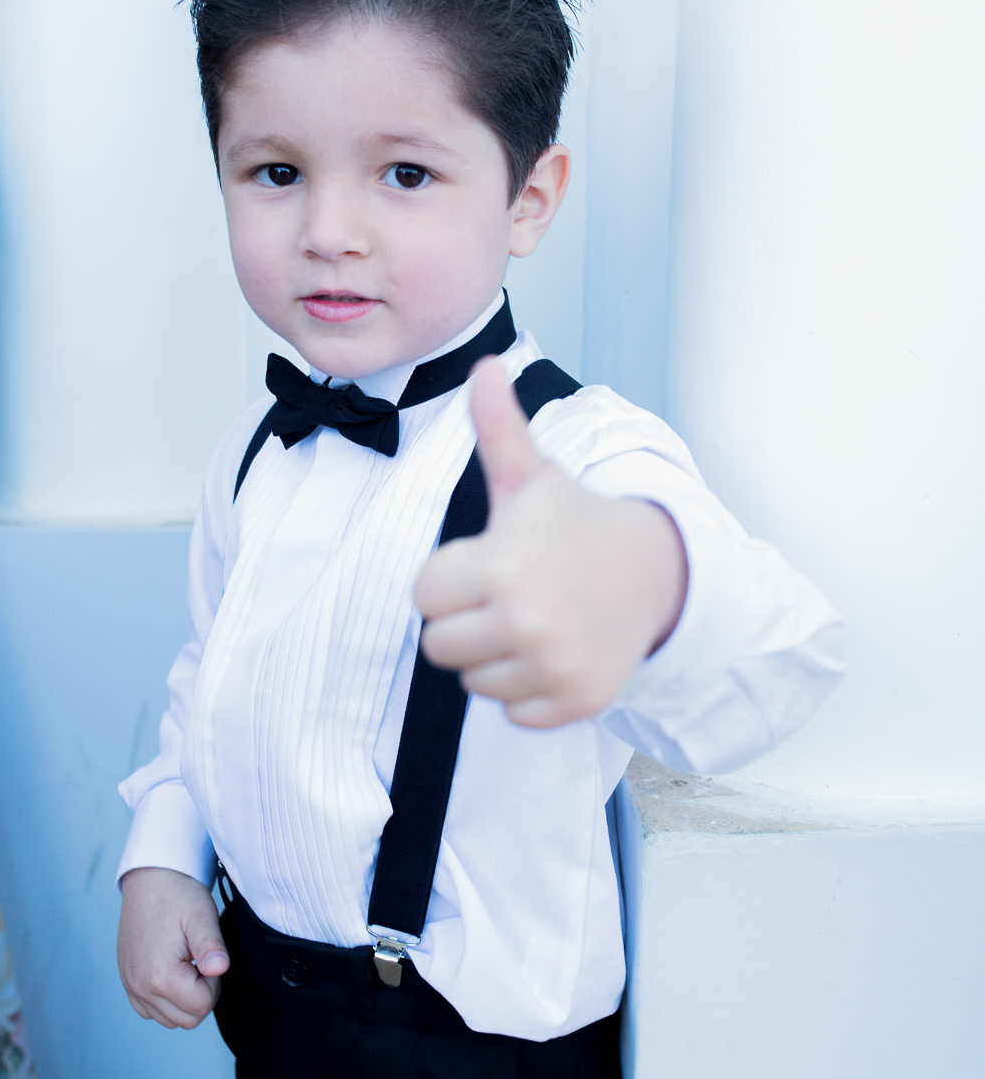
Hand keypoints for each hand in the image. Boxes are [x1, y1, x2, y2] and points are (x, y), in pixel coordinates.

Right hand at [117, 866, 229, 1029]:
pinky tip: (173, 970)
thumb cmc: (179, 895)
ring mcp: (131, 987)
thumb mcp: (201, 916)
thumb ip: (211, 946)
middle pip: (187, 1020)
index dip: (215, 982)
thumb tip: (219, 969)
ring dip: (185, 998)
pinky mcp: (128, 983)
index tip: (208, 955)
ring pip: (170, 1019)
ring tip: (187, 963)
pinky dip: (167, 999)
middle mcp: (140, 988)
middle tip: (200, 960)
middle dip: (202, 994)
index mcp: (160, 975)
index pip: (202, 1006)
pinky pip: (151, 1011)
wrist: (151, 879)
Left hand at [415, 357, 688, 727]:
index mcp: (501, 564)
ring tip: (536, 620)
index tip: (489, 562)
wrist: (656, 571)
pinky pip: (514, 714)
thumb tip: (484, 364)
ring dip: (496, 657)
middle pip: (439, 646)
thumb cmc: (576, 523)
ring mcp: (552, 666)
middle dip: (467, 622)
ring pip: (474, 683)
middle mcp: (526, 620)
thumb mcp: (532, 476)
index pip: (423, 596)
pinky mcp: (575, 702)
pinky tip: (557, 651)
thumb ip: (497, 427)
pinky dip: (529, 690)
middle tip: (511, 595)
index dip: (450, 578)